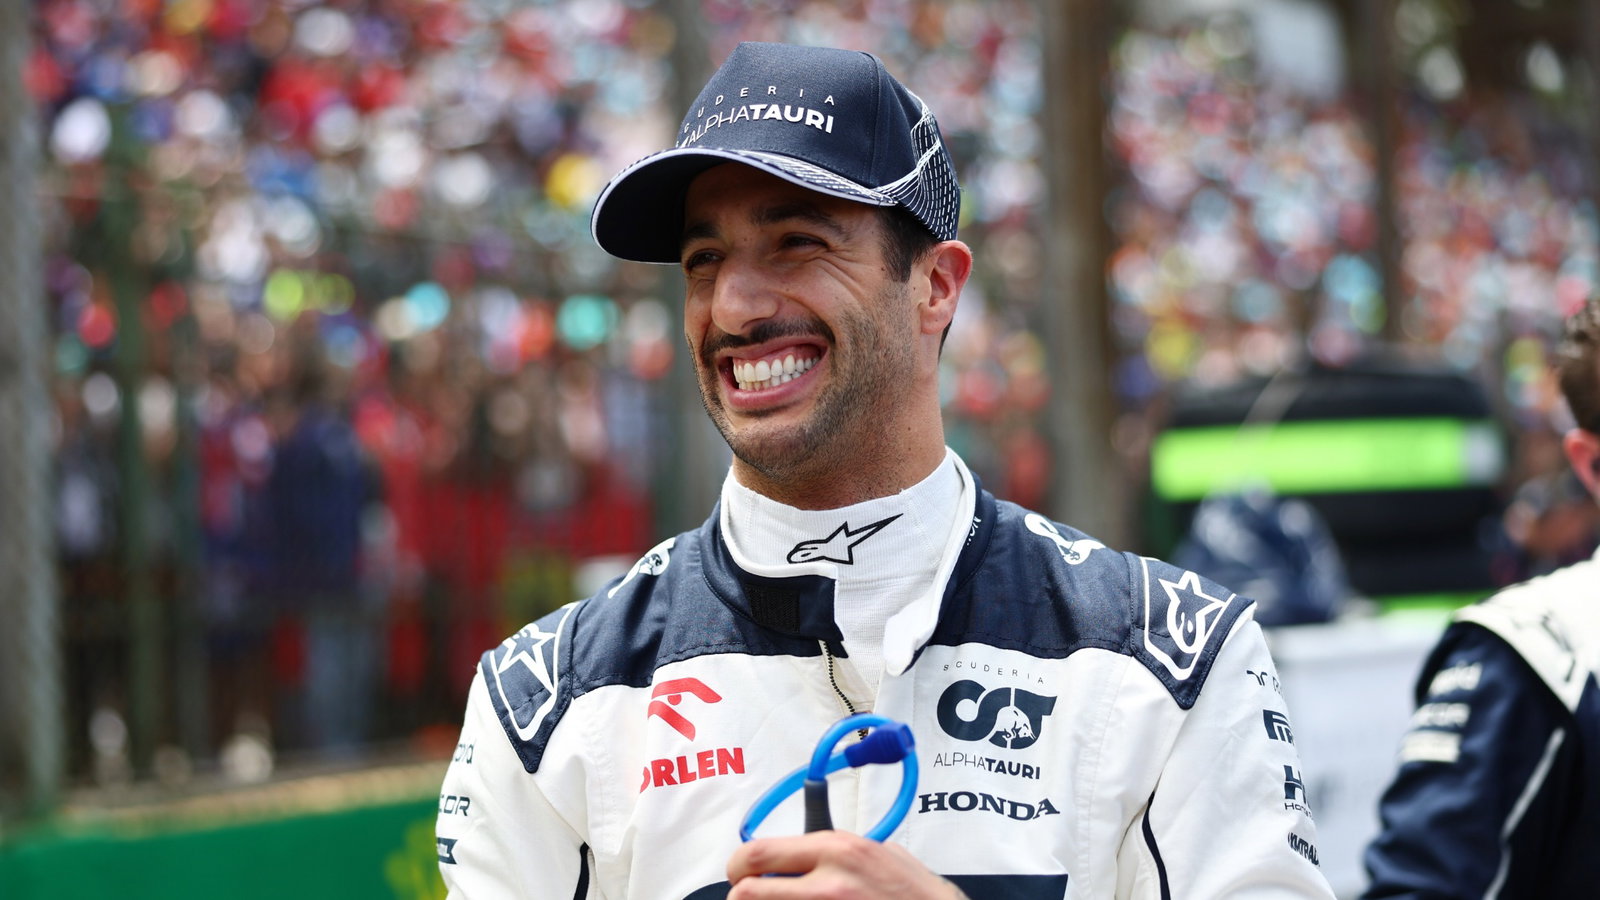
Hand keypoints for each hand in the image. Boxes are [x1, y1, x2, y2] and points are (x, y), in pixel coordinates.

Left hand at [726, 830, 967, 898]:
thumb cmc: (919, 897)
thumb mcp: (882, 853)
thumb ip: (839, 849)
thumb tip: (803, 852)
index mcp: (839, 850)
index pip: (759, 852)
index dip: (740, 865)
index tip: (742, 872)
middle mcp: (828, 885)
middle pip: (748, 892)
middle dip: (742, 894)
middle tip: (747, 896)